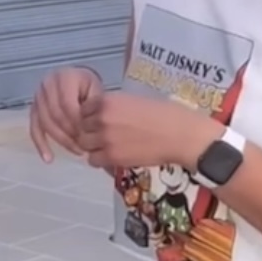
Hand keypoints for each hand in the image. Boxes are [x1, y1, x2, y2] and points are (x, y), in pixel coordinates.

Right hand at [30, 67, 102, 161]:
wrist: (79, 83)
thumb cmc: (90, 89)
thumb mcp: (96, 92)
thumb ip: (94, 108)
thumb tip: (88, 131)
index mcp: (64, 77)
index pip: (66, 103)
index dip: (77, 122)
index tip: (89, 135)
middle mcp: (47, 84)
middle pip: (55, 114)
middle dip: (70, 133)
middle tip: (86, 146)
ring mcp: (38, 96)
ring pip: (45, 123)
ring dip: (61, 140)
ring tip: (78, 152)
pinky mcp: (33, 109)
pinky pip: (34, 128)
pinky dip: (41, 145)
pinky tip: (49, 159)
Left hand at [77, 91, 212, 172]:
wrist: (180, 134)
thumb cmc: (165, 114)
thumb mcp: (135, 100)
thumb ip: (115, 107)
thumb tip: (102, 115)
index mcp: (108, 100)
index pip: (83, 109)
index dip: (90, 116)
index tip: (100, 122)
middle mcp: (102, 118)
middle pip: (81, 127)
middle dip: (90, 131)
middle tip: (103, 136)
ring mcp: (105, 138)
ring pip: (84, 144)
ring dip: (93, 146)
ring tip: (107, 147)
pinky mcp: (112, 156)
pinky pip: (93, 160)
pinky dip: (100, 159)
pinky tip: (112, 156)